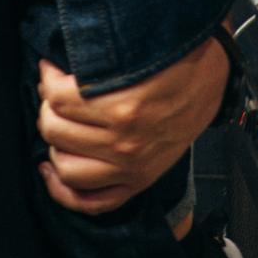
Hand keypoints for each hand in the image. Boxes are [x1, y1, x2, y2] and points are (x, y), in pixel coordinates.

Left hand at [36, 33, 228, 213]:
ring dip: (56, 144)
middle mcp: (124, 143)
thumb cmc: (171, 59)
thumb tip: (52, 68)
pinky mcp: (138, 182)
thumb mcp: (133, 54)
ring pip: (66, 167)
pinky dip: (63, 191)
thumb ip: (93, 62)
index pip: (56, 98)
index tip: (50, 69)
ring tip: (59, 125)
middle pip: (54, 130)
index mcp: (121, 107)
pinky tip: (50, 170)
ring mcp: (131, 168)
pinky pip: (91, 203)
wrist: (209, 78)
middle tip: (54, 94)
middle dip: (48, 108)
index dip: (47, 78)